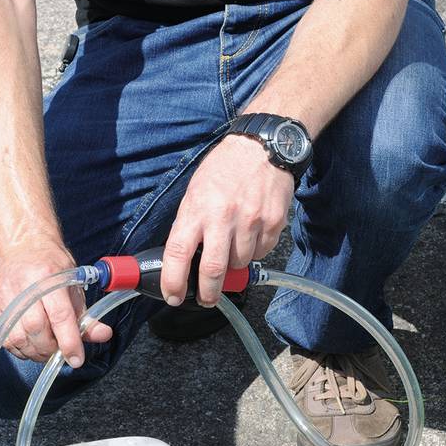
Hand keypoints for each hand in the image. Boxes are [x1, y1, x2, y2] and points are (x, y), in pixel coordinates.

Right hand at [0, 239, 111, 365]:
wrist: (23, 247)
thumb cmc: (52, 267)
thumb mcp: (75, 287)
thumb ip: (87, 316)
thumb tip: (103, 335)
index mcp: (48, 277)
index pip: (60, 317)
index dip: (69, 342)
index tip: (77, 359)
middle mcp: (24, 287)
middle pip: (37, 330)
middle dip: (51, 348)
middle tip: (60, 348)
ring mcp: (6, 298)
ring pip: (19, 339)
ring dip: (36, 351)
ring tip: (47, 346)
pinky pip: (7, 340)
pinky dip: (22, 349)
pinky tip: (32, 343)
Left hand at [161, 134, 293, 306]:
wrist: (261, 147)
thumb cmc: (223, 170)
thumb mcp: (194, 192)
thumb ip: (189, 225)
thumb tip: (180, 258)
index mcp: (196, 210)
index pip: (178, 253)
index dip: (173, 280)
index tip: (172, 295)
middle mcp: (222, 218)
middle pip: (212, 270)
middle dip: (207, 293)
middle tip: (205, 299)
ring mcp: (250, 222)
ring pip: (239, 264)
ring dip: (233, 266)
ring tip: (230, 249)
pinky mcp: (273, 223)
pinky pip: (261, 253)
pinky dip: (253, 252)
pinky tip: (250, 236)